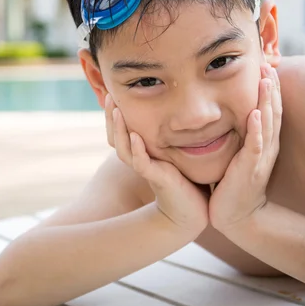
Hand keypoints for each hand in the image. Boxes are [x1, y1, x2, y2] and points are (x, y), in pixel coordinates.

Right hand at [105, 94, 208, 232]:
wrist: (194, 212)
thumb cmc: (188, 182)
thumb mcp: (178, 152)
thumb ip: (174, 136)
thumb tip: (179, 111)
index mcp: (142, 153)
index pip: (121, 131)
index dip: (115, 115)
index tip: (115, 93)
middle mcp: (139, 160)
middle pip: (116, 138)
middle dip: (112, 117)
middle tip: (110, 96)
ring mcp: (146, 169)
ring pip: (123, 148)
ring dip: (119, 129)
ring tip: (117, 111)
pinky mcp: (156, 179)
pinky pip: (141, 163)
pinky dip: (137, 150)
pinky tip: (135, 136)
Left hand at [209, 64, 281, 232]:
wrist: (235, 216)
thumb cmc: (233, 185)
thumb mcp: (238, 156)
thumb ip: (238, 138)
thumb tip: (228, 118)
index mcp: (263, 143)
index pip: (269, 111)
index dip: (269, 90)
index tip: (265, 68)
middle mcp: (266, 147)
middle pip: (273, 112)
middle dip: (271, 88)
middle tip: (269, 64)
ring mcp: (260, 158)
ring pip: (268, 124)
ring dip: (267, 101)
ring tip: (267, 80)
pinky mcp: (250, 169)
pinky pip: (255, 145)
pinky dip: (257, 129)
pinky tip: (256, 114)